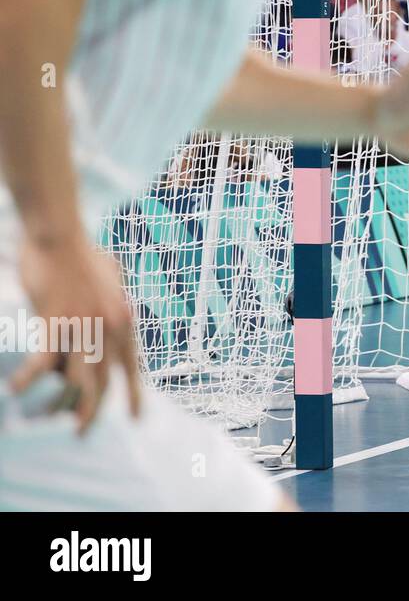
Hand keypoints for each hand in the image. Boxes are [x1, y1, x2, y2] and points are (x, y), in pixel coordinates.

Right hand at [12, 235, 141, 432]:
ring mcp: (83, 326)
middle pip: (104, 380)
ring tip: (60, 425)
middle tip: (83, 433)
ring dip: (70, 406)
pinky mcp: (55, 321)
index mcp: (124, 319)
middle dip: (95, 410)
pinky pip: (42, 359)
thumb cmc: (81, 255)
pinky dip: (28, 376)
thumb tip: (118, 319)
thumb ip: (114, 305)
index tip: (135, 418)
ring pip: (79, 379)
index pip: (131, 366)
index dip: (133, 394)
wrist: (62, 234)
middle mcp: (109, 327)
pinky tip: (15, 389)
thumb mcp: (110, 283)